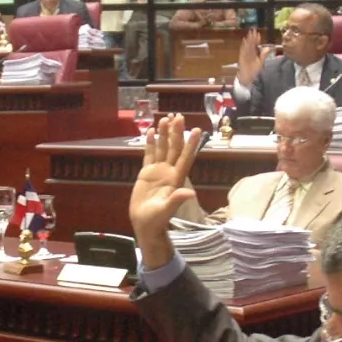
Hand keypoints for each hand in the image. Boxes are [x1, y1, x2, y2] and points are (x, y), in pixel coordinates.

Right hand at [129, 115, 200, 244]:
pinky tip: (150, 132)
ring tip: (164, 118)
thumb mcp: (166, 210)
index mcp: (176, 179)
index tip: (197, 130)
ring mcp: (157, 171)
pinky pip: (149, 155)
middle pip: (174, 148)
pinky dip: (150, 143)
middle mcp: (168, 172)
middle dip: (176, 132)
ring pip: (162, 148)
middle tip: (178, 117)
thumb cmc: (157, 220)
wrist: (144, 224)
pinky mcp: (146, 173)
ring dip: (164, 134)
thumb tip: (190, 194)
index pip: (185, 157)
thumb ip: (176, 200)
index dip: (191, 144)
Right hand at [237, 29, 263, 84]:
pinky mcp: (242, 58)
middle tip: (253, 30)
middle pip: (251, 44)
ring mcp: (245, 55)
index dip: (257, 39)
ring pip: (247, 46)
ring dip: (248, 40)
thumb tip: (268, 48)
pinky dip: (244, 46)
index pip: (255, 45)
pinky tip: (244, 41)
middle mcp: (249, 53)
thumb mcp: (260, 62)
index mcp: (254, 54)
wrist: (247, 79)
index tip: (258, 34)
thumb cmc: (254, 71)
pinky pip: (243, 51)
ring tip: (249, 33)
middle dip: (252, 37)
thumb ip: (263, 55)